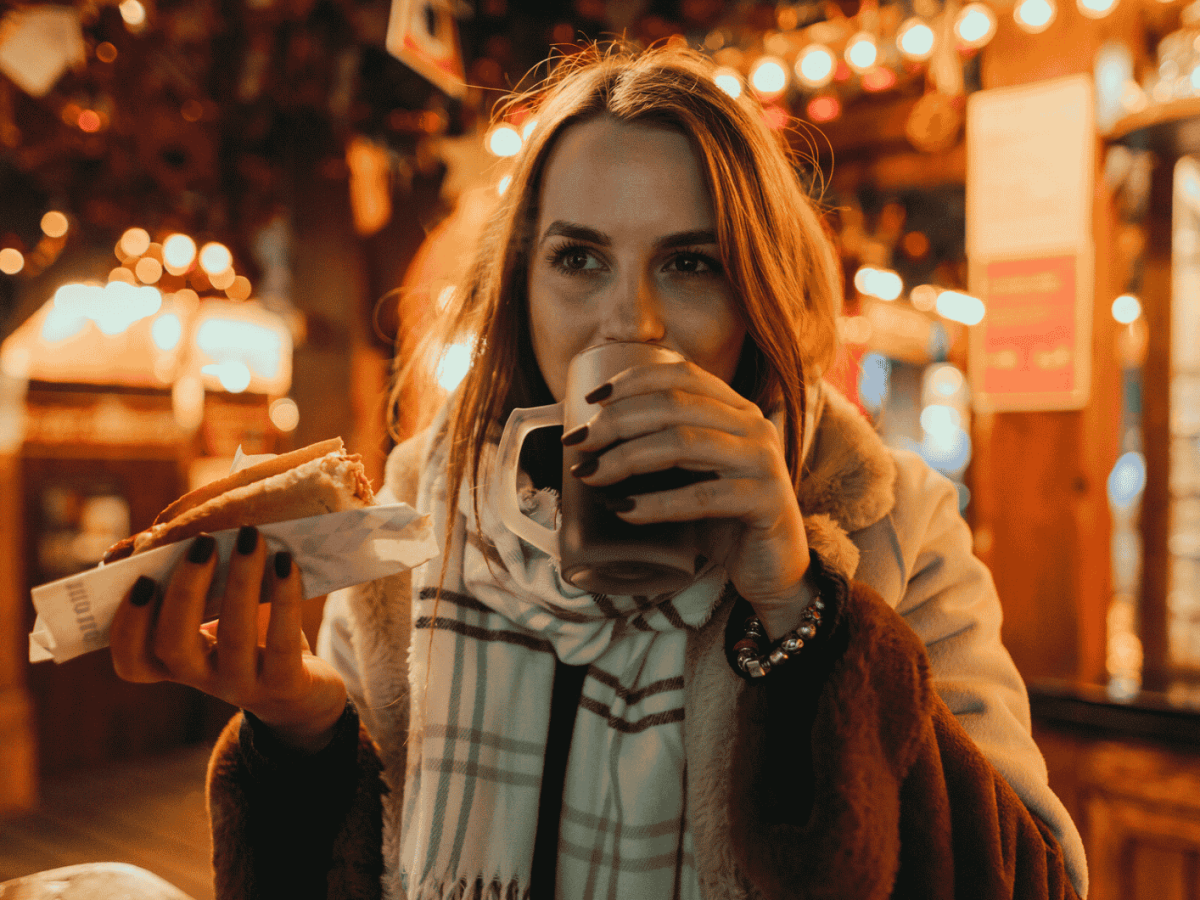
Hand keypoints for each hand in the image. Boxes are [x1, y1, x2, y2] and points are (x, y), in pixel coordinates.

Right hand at [109, 527, 347, 751]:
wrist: (309, 688)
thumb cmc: (256, 637)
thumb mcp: (220, 612)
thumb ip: (191, 580)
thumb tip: (154, 535)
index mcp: (177, 662)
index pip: (134, 662)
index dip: (129, 626)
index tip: (143, 579)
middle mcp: (204, 679)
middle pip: (175, 645)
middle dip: (186, 590)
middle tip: (203, 542)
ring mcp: (244, 686)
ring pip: (235, 639)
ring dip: (241, 582)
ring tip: (251, 538)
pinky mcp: (286, 686)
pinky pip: (282, 644)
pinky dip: (285, 599)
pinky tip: (286, 563)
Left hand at [562, 358, 811, 637]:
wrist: (771, 570)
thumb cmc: (721, 520)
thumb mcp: (688, 475)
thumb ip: (656, 451)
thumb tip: (588, 443)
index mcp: (734, 409)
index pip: (682, 375)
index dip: (634, 379)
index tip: (590, 398)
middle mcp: (753, 425)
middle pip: (675, 406)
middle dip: (617, 420)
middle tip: (577, 443)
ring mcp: (763, 460)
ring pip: (684, 444)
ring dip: (627, 457)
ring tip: (591, 475)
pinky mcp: (766, 500)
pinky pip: (702, 497)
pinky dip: (657, 503)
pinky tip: (624, 510)